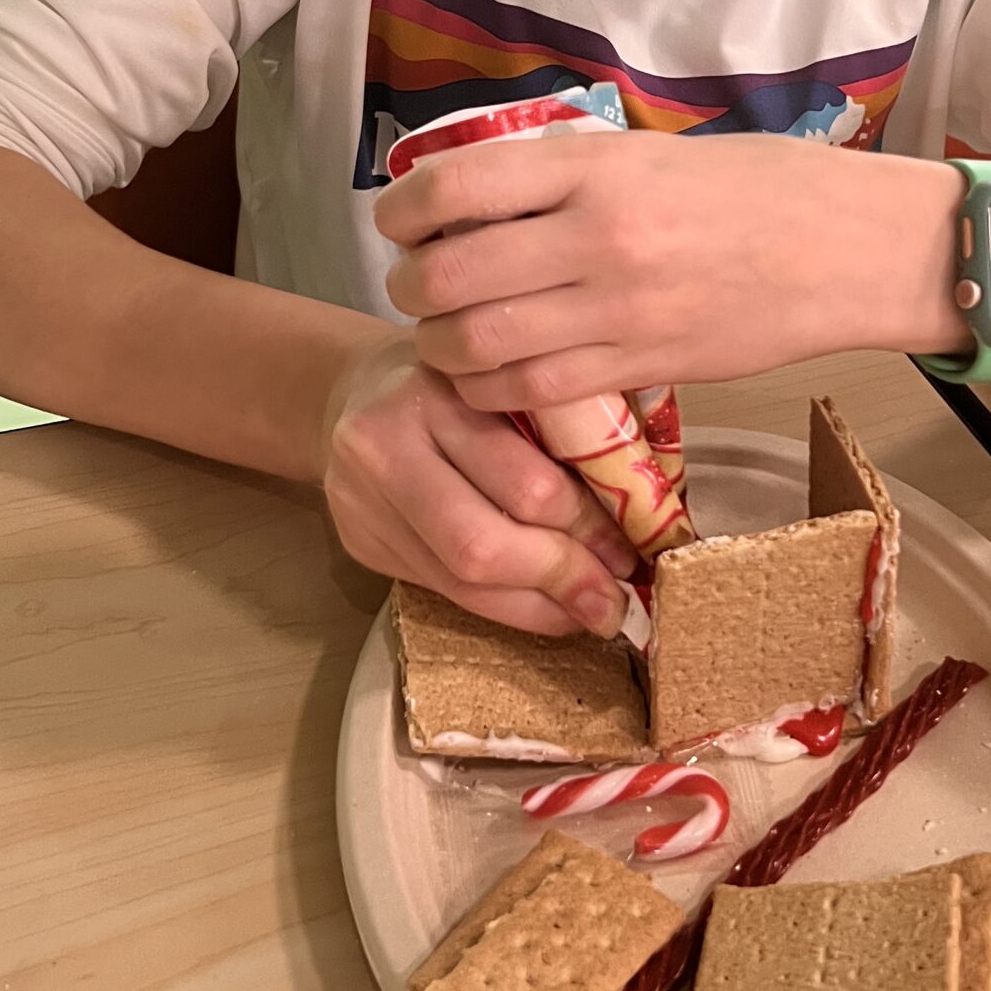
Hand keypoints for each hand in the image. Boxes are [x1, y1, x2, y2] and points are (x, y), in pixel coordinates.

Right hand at [320, 326, 636, 635]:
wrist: (350, 390)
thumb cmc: (455, 379)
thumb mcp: (504, 378)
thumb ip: (556, 424)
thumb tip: (640, 510)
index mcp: (435, 391)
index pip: (525, 483)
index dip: (587, 527)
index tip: (635, 548)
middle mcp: (384, 446)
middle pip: (483, 544)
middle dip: (561, 578)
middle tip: (617, 598)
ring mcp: (361, 502)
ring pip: (460, 581)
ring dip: (537, 607)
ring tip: (590, 612)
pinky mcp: (359, 544)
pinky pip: (441, 590)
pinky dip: (503, 606)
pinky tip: (544, 606)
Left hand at [375, 133, 965, 411]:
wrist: (848, 249)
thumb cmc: (758, 187)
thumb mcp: (653, 155)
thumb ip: (568, 176)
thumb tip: (481, 198)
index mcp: (595, 168)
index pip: (457, 186)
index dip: (403, 211)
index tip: (397, 221)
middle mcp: (597, 237)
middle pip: (449, 275)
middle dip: (410, 288)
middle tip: (414, 287)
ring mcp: (619, 309)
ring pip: (478, 345)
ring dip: (439, 346)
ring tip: (444, 336)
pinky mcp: (643, 365)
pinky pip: (532, 391)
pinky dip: (488, 389)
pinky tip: (489, 377)